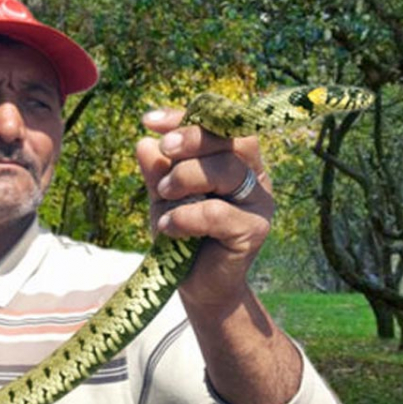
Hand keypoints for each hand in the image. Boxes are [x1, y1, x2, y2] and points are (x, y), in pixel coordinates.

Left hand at [136, 108, 274, 314]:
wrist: (196, 286)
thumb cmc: (182, 235)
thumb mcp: (162, 198)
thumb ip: (157, 172)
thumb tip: (143, 143)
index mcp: (234, 159)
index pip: (218, 125)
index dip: (186, 117)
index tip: (148, 121)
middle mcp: (252, 175)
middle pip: (230, 138)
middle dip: (190, 138)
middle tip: (163, 149)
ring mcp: (258, 202)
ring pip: (226, 170)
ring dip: (185, 177)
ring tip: (162, 195)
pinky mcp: (255, 230)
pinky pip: (219, 212)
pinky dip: (186, 217)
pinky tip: (167, 228)